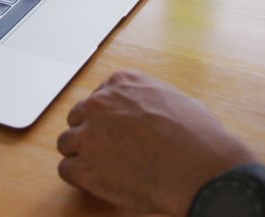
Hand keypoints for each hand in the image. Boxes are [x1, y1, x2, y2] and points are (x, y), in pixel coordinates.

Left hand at [57, 70, 257, 214]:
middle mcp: (100, 104)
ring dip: (81, 155)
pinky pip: (66, 170)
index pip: (97, 97)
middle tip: (108, 150)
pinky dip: (80, 177)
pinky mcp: (85, 167)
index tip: (114, 129)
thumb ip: (148, 100)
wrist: (198, 166)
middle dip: (90, 133)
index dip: (105, 117)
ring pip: (67, 143)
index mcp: (122, 83)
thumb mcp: (174, 99)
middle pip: (78, 117)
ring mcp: (89, 135)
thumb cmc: (196, 136)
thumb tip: (148, 112)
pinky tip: (99, 182)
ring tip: (104, 168)